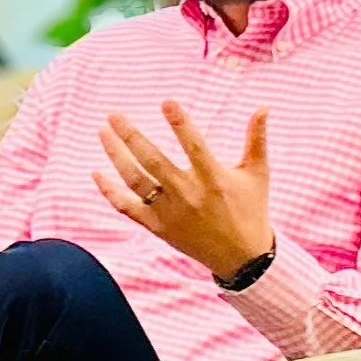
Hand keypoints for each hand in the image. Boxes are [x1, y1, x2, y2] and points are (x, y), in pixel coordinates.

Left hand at [93, 100, 272, 280]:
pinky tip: (96, 173)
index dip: (180, 123)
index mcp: (214, 179)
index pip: (194, 145)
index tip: (166, 102)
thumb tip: (264, 106)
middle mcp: (189, 195)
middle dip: (131, 136)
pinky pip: (128, 208)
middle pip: (153, 161)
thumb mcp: (258, 174)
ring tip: (103, 133)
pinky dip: (110, 192)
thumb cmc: (251, 209)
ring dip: (116, 156)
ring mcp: (171, 213)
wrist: (242, 258)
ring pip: (135, 180)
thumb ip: (257, 138)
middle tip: (114, 115)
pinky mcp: (159, 227)